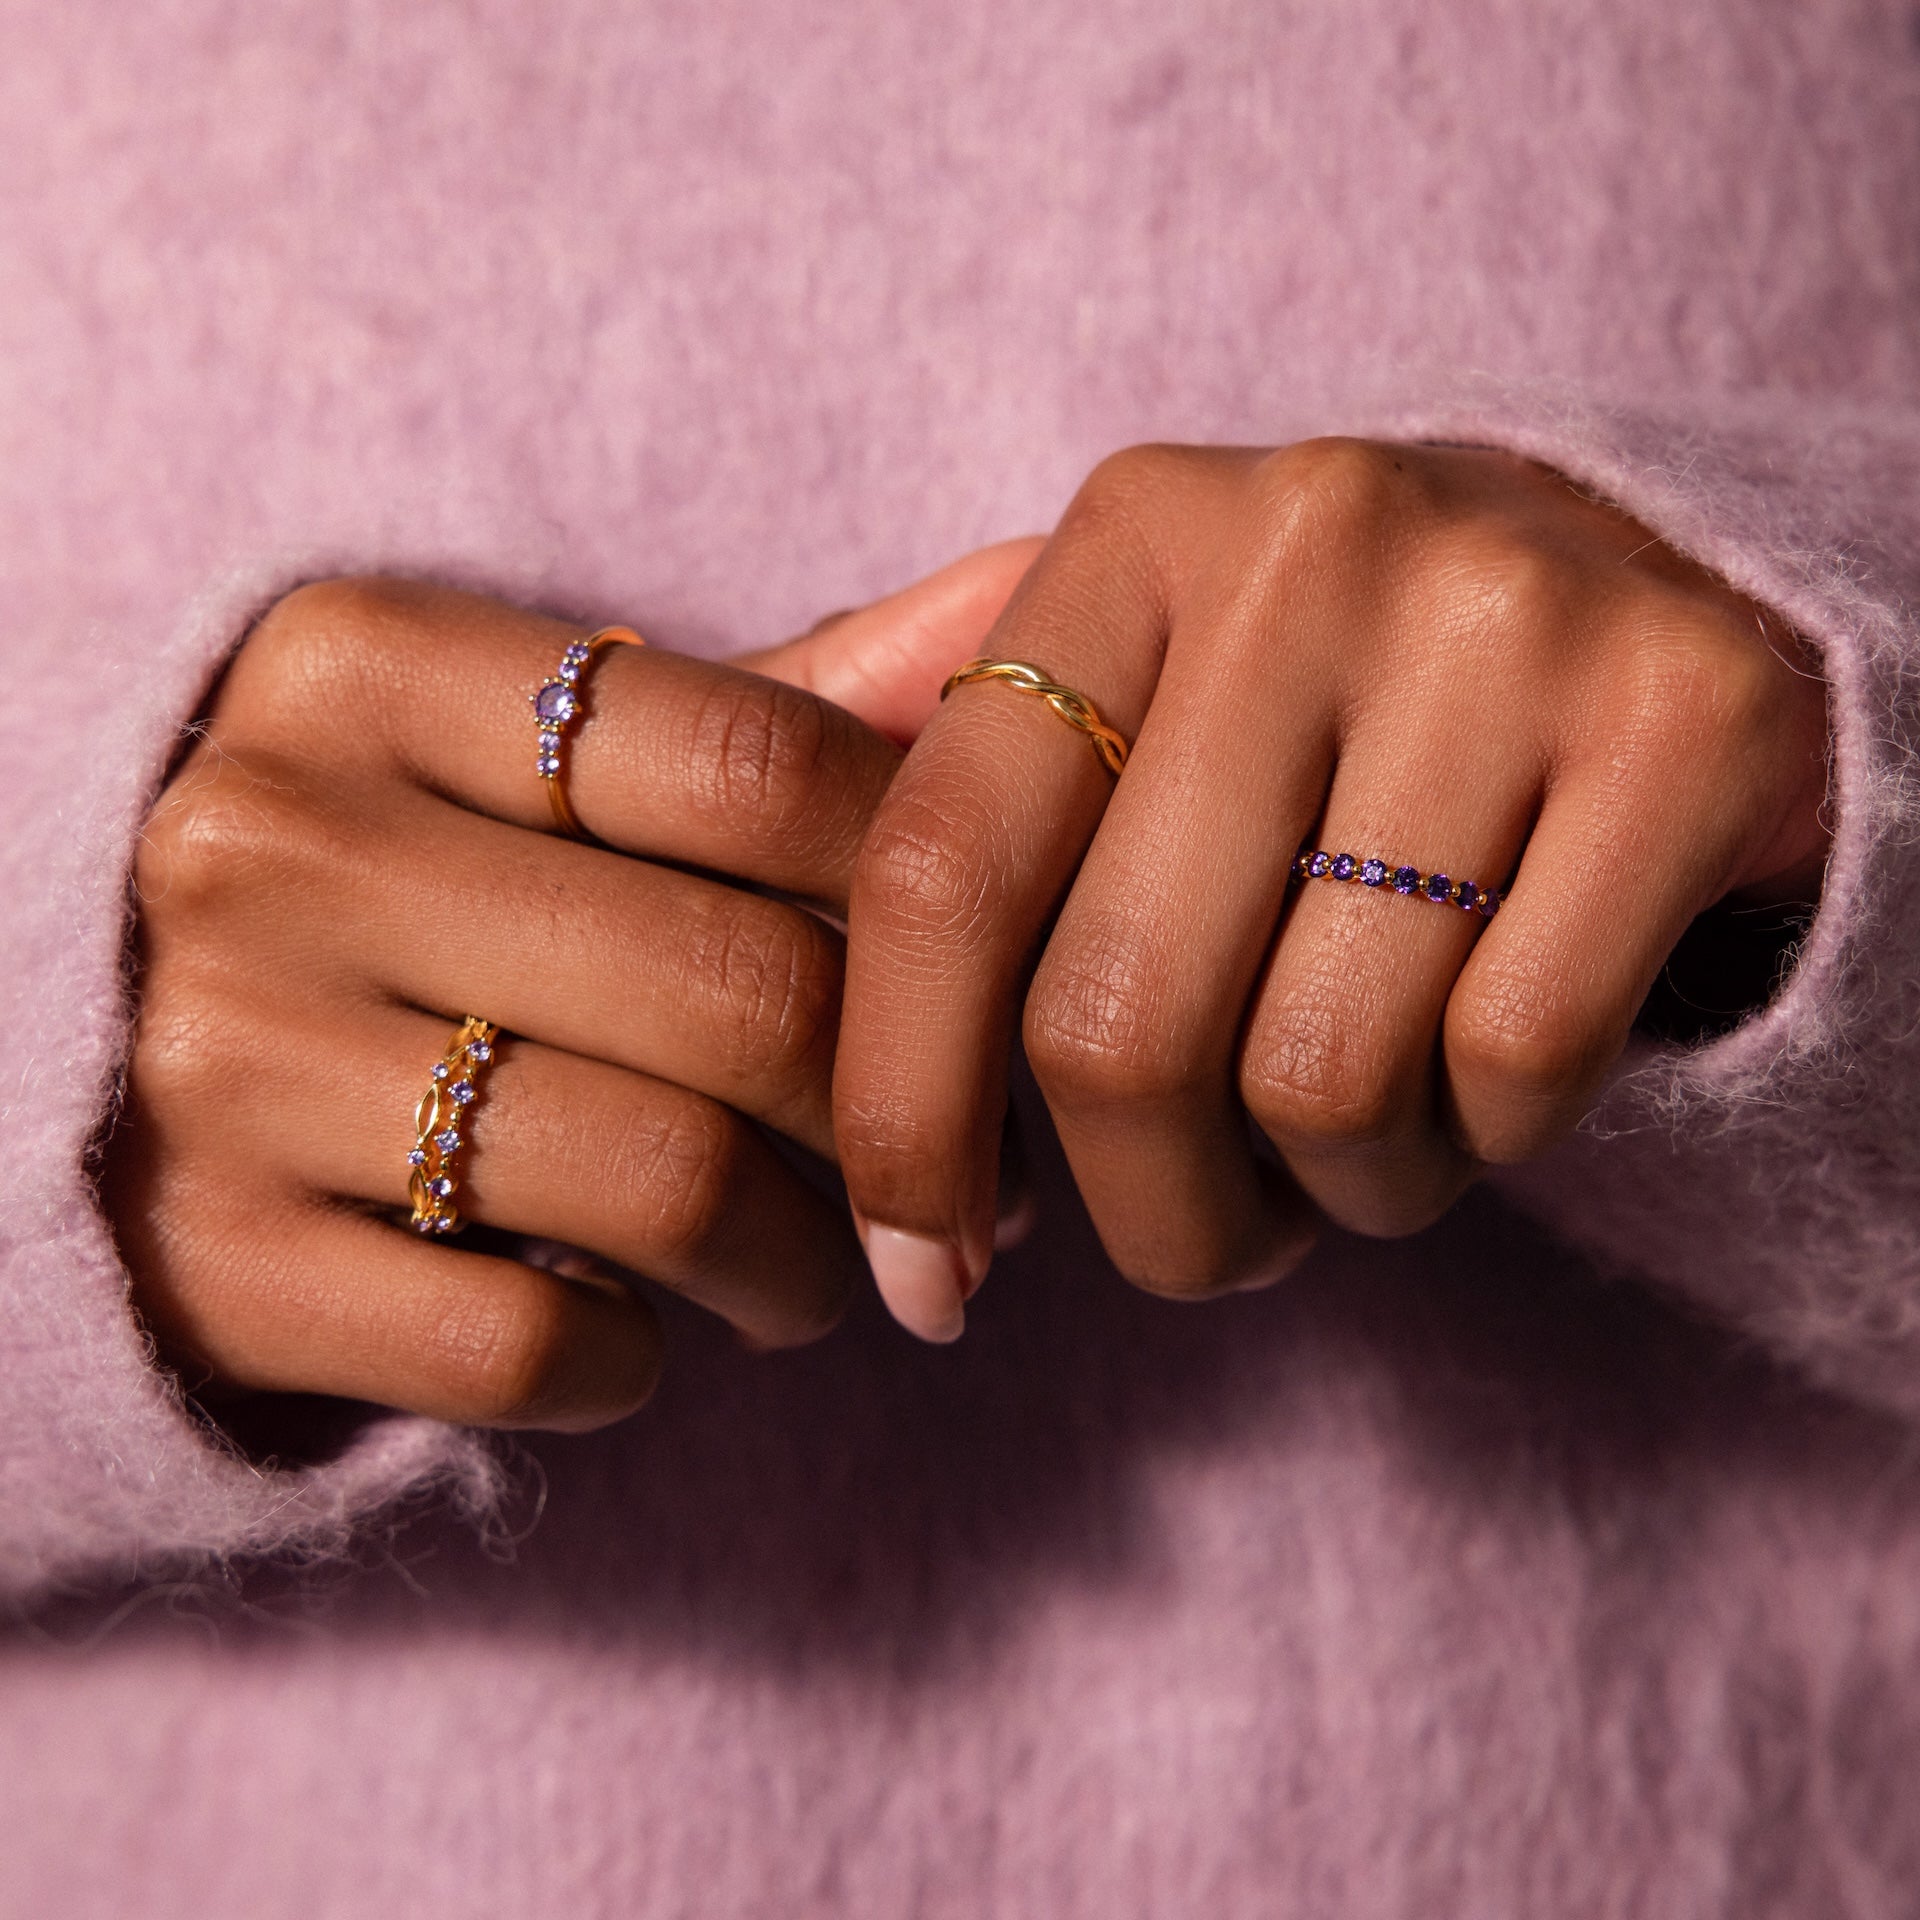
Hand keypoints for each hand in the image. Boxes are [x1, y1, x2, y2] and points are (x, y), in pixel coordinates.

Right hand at [103, 565, 1011, 1430]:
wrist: (91, 1049)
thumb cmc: (408, 883)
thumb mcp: (532, 752)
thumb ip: (771, 700)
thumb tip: (1021, 602)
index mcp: (368, 664)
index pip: (763, 765)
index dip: (927, 889)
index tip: (983, 971)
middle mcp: (271, 841)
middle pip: (742, 990)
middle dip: (902, 1113)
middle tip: (952, 1169)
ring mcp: (225, 1059)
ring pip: (667, 1183)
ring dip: (800, 1259)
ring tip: (813, 1264)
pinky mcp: (214, 1264)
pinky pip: (536, 1343)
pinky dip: (640, 1362)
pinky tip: (642, 1326)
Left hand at [824, 441, 1831, 1339]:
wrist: (1664, 597)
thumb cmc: (1343, 703)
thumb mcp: (1144, 693)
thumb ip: (948, 782)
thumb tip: (764, 982)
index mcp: (1130, 537)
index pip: (941, 873)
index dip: (901, 1114)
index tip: (924, 1272)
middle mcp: (1307, 542)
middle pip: (1118, 1023)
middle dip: (1147, 1211)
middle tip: (1199, 1233)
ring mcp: (1508, 619)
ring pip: (1321, 1078)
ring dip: (1327, 1188)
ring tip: (1358, 1134)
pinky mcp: (1691, 721)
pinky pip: (1513, 1065)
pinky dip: (1484, 1142)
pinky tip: (1485, 1083)